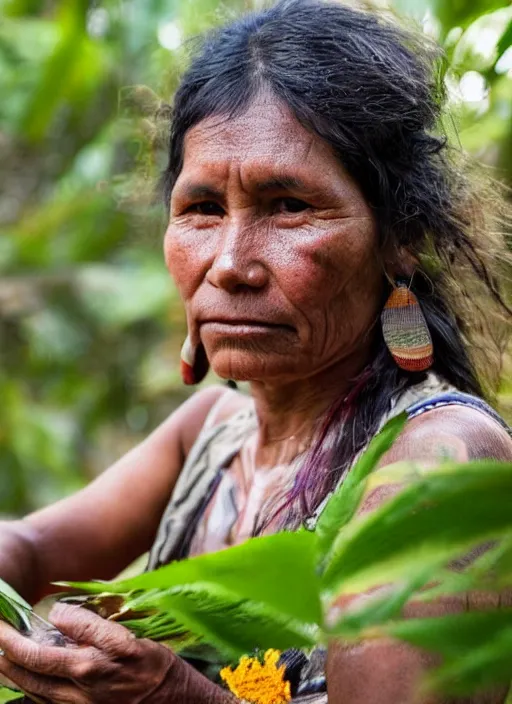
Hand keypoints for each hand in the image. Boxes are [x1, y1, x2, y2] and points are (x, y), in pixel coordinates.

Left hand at [0, 603, 233, 703]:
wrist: (173, 702)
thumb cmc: (152, 666)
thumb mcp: (125, 637)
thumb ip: (88, 625)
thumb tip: (56, 612)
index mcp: (84, 669)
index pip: (33, 656)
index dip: (10, 641)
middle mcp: (74, 693)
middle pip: (26, 679)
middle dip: (4, 660)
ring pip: (33, 693)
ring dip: (14, 675)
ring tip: (5, 658)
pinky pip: (47, 703)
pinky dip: (32, 689)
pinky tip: (32, 680)